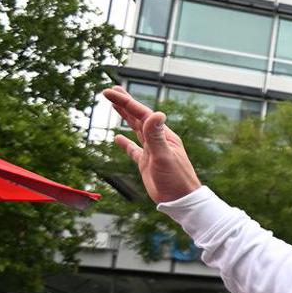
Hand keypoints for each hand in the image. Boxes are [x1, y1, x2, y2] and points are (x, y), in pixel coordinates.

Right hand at [104, 87, 203, 203]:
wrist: (181, 201)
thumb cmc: (177, 179)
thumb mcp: (164, 156)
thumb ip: (156, 136)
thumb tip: (156, 113)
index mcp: (163, 135)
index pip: (142, 114)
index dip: (125, 102)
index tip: (110, 92)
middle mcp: (158, 140)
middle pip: (138, 117)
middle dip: (125, 104)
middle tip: (111, 91)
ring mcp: (152, 151)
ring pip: (136, 130)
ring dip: (125, 117)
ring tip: (115, 106)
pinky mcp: (147, 163)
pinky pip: (133, 150)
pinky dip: (125, 143)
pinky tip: (117, 138)